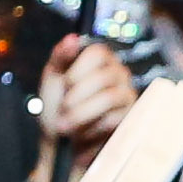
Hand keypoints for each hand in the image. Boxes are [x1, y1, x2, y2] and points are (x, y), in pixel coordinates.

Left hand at [34, 31, 136, 153]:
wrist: (62, 143)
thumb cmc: (56, 108)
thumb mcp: (52, 79)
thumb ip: (60, 56)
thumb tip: (72, 37)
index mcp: (101, 60)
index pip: (99, 52)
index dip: (79, 69)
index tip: (65, 83)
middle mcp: (119, 74)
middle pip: (103, 77)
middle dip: (77, 97)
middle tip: (62, 110)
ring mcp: (127, 96)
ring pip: (109, 98)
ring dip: (81, 114)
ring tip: (65, 125)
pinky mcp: (130, 119)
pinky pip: (113, 119)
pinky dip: (91, 128)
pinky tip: (83, 134)